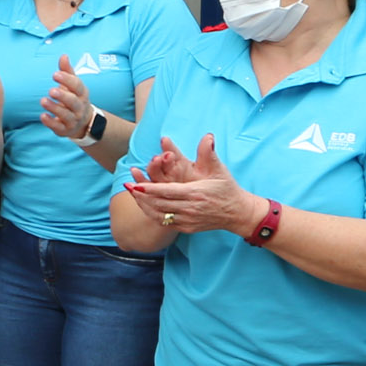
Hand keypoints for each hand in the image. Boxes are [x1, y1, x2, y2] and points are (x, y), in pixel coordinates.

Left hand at [38, 56, 97, 141]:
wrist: (83, 122)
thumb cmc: (74, 98)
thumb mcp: (73, 85)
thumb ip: (67, 71)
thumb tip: (63, 55)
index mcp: (82, 93)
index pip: (77, 86)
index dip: (67, 80)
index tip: (55, 75)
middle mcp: (79, 107)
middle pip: (73, 102)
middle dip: (63, 96)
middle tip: (51, 90)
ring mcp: (73, 119)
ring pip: (66, 115)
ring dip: (55, 108)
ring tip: (43, 101)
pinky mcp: (65, 130)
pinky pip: (59, 127)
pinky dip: (51, 122)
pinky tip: (42, 116)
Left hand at [124, 134, 258, 234]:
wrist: (238, 213)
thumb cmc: (227, 189)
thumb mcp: (220, 170)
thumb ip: (209, 153)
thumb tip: (208, 137)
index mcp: (195, 193)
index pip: (167, 191)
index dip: (150, 188)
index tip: (136, 183)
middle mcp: (190, 209)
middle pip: (159, 204)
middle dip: (142, 195)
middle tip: (128, 185)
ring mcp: (188, 220)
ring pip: (159, 215)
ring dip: (144, 205)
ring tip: (132, 194)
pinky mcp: (186, 228)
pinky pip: (165, 223)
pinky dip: (153, 214)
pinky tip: (145, 206)